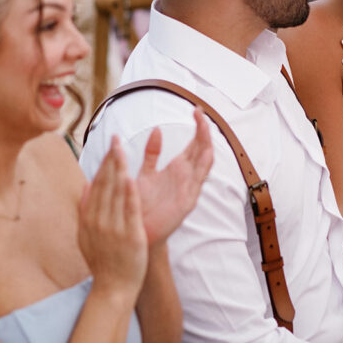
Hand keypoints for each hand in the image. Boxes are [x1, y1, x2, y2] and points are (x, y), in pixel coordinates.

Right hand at [78, 137, 147, 294]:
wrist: (113, 288)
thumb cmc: (103, 261)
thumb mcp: (87, 236)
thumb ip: (85, 210)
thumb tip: (84, 186)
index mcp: (89, 219)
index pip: (96, 185)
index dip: (103, 164)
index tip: (109, 146)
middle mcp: (98, 221)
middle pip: (104, 185)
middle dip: (110, 160)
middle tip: (115, 138)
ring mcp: (113, 228)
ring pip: (115, 194)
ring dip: (119, 170)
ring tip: (122, 150)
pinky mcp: (129, 236)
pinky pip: (128, 211)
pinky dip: (129, 194)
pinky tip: (131, 177)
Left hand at [136, 108, 213, 246]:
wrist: (136, 233)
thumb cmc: (140, 205)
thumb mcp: (145, 173)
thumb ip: (152, 153)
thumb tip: (157, 129)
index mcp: (178, 169)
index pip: (195, 144)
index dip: (198, 127)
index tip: (197, 109)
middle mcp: (187, 177)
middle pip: (202, 149)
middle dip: (203, 131)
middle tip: (201, 112)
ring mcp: (189, 189)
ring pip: (204, 163)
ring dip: (206, 145)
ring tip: (205, 128)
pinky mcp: (187, 202)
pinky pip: (198, 182)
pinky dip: (202, 167)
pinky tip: (205, 153)